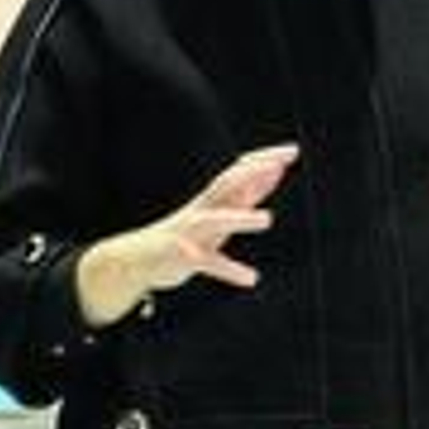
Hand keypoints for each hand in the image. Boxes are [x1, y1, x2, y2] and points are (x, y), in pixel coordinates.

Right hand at [76, 143, 297, 327]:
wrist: (135, 261)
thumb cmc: (187, 234)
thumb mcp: (220, 212)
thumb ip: (248, 194)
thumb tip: (276, 171)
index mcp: (213, 198)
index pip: (239, 170)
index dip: (264, 159)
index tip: (293, 151)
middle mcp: (202, 209)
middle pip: (225, 183)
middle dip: (251, 173)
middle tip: (278, 166)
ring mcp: (190, 233)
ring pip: (214, 219)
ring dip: (240, 217)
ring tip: (268, 219)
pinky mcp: (182, 259)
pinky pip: (208, 263)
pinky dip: (230, 270)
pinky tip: (252, 278)